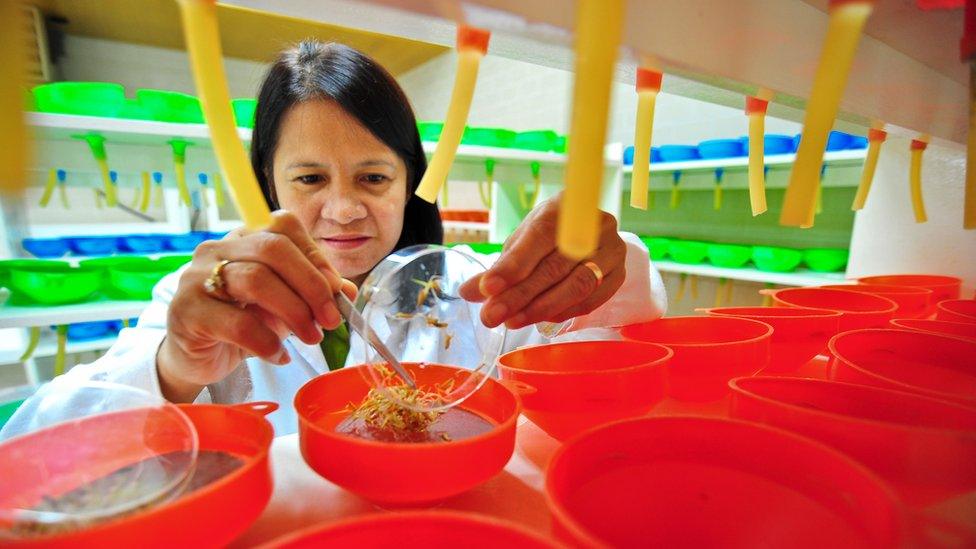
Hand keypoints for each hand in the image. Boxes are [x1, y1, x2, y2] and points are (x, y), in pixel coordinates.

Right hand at [157, 210, 355, 401]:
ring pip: (256, 280)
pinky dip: (267, 341)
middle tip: (330, 319)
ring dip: (294, 312)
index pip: (284, 228)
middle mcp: (217, 249)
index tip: (337, 291)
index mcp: (243, 239)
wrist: (197, 358)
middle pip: (273, 249)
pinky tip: (280, 355)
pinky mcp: (187, 312)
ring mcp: (197, 277)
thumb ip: (312, 293)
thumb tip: (348, 291)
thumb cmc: (242, 324)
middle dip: (311, 285)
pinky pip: (236, 323)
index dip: (315, 257)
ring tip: (311, 338)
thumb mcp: (283, 305)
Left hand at [459, 195, 625, 329]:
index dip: (512, 265)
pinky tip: (539, 319)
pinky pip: (591, 300)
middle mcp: (595, 226)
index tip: (487, 288)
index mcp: (565, 207)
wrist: (590, 232)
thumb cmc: (549, 235)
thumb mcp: (522, 241)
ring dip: (540, 308)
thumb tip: (468, 292)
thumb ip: (499, 267)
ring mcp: (612, 251)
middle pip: (555, 267)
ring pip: (576, 286)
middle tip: (491, 316)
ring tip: (511, 321)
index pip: (538, 237)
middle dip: (519, 295)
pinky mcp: (620, 275)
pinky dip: (562, 312)